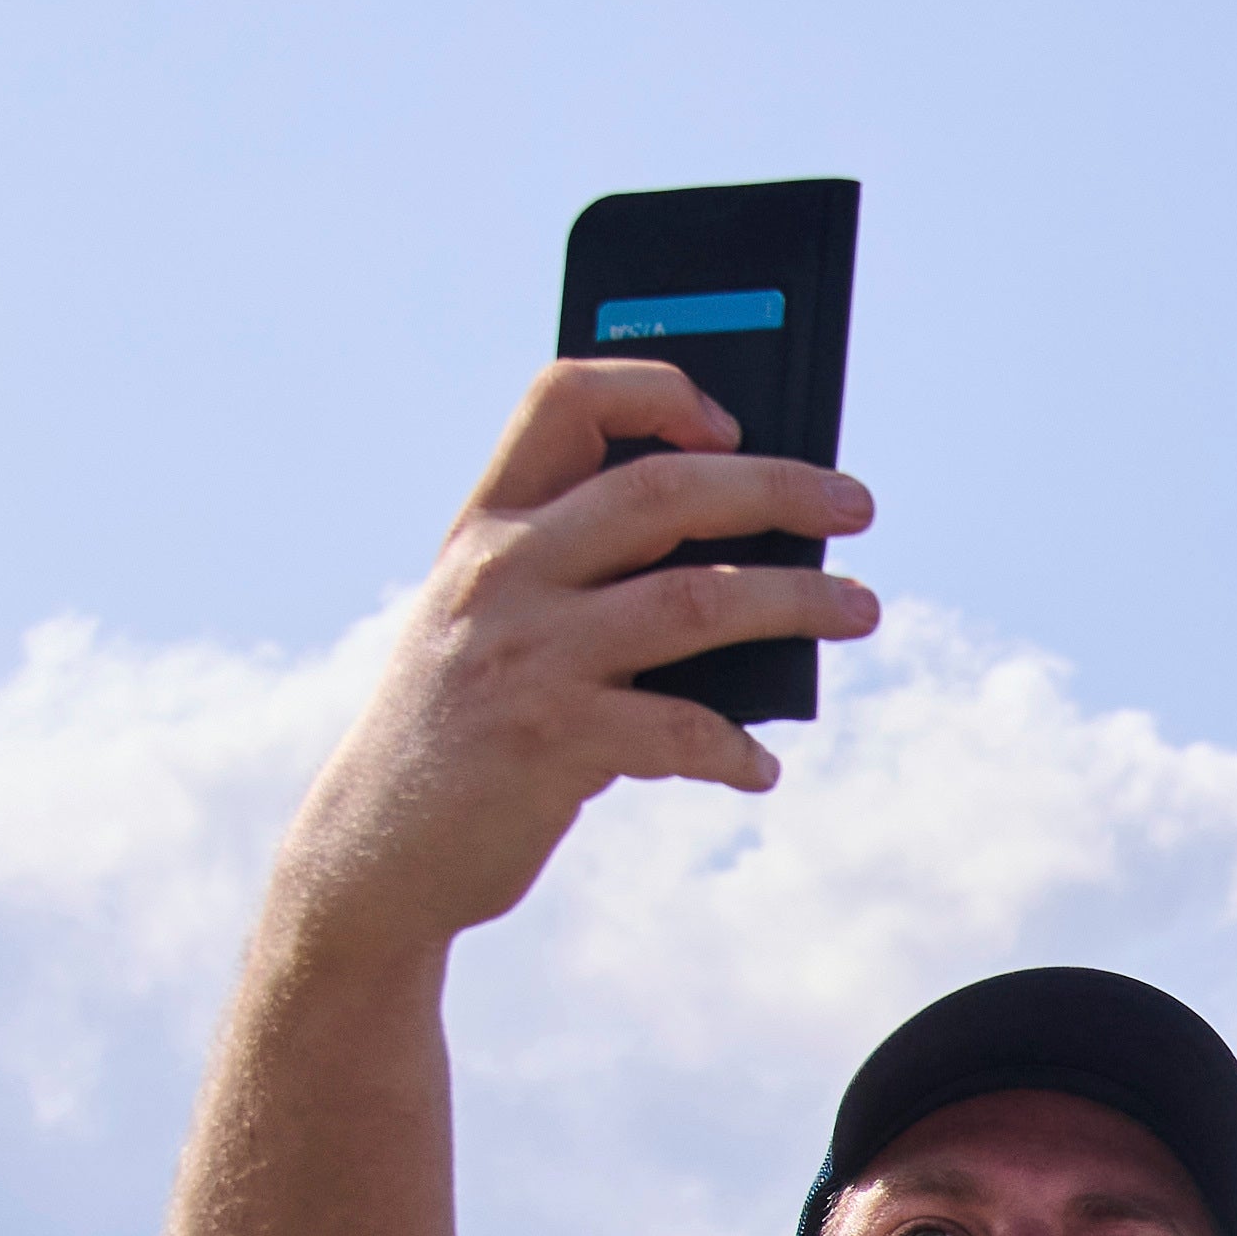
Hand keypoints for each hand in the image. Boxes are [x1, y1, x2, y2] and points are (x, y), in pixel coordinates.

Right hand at [263, 364, 883, 953]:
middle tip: (855, 505)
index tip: (731, 421)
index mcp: (486, 525)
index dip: (654, 389)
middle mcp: (501, 573)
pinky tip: (759, 769)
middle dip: (776, 488)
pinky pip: (681, 730)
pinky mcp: (551, 741)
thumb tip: (744, 562)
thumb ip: (581, 577)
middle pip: (662, 490)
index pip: (562, 400)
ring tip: (861, 610)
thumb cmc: (466, 725)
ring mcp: (527, 654)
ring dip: (798, 602)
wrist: (376, 846)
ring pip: (697, 598)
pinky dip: (735, 749)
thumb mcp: (494, 621)